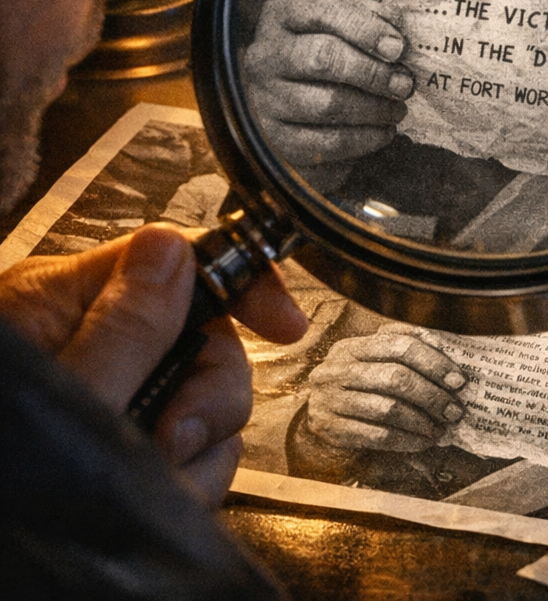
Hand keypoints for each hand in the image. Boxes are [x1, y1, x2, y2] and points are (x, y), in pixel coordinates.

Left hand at [0, 224, 307, 505]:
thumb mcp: (62, 395)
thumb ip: (122, 325)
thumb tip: (175, 251)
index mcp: (69, 300)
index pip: (181, 255)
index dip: (244, 282)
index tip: (284, 323)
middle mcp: (99, 339)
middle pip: (209, 336)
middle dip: (212, 392)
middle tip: (176, 435)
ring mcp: (119, 393)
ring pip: (209, 398)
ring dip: (200, 447)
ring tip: (157, 478)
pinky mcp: (130, 441)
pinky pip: (194, 447)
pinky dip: (191, 477)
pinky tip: (162, 496)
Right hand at [243, 0, 413, 192]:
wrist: (295, 101)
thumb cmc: (330, 52)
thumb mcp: (345, 24)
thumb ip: (372, 19)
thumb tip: (403, 27)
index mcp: (282, 16)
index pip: (321, 8)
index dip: (364, 27)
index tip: (398, 47)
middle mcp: (265, 55)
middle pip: (322, 58)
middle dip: (373, 72)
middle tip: (404, 84)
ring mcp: (265, 98)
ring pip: (328, 104)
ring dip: (374, 109)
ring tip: (398, 109)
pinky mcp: (276, 138)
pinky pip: (327, 142)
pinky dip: (365, 138)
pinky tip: (384, 131)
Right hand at [304, 327, 465, 452]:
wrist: (315, 413)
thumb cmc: (356, 384)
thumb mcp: (371, 360)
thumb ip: (402, 350)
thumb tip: (447, 355)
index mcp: (352, 346)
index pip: (400, 345)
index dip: (433, 361)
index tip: (458, 380)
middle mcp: (337, 369)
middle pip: (396, 378)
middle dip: (432, 395)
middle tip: (454, 410)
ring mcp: (330, 400)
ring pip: (388, 408)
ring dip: (422, 421)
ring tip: (442, 429)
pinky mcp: (331, 429)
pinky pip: (378, 436)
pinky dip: (407, 440)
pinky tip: (423, 441)